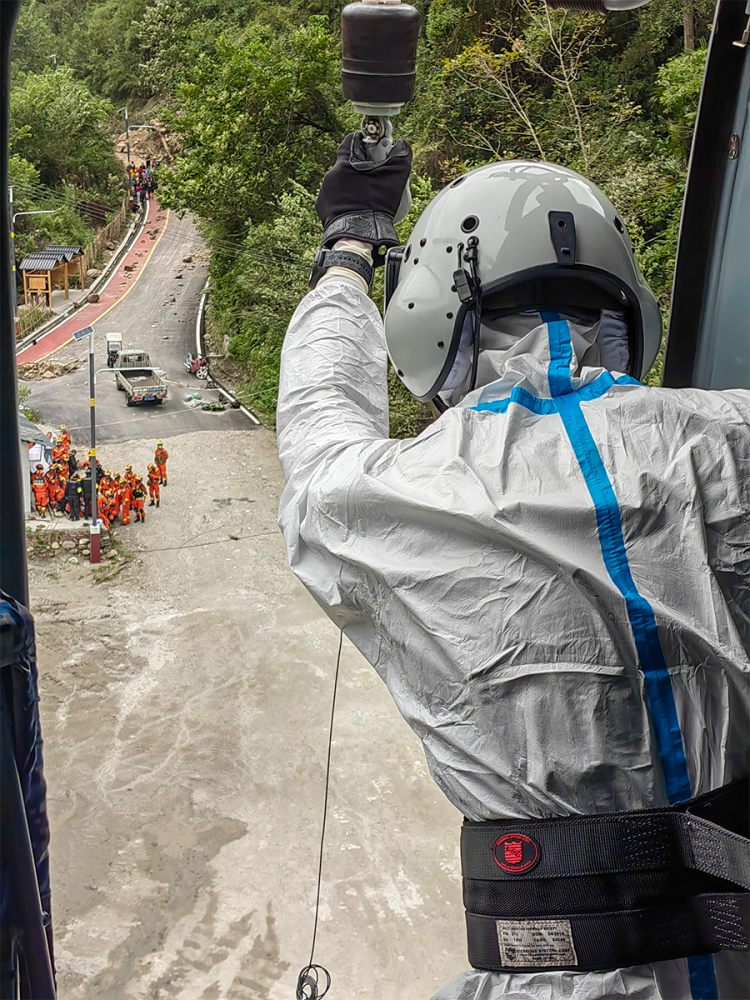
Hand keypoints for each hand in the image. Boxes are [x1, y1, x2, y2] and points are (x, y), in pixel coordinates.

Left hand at [316, 132, 411, 259]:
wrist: (359, 236)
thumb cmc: (375, 206)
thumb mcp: (396, 178)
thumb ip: (402, 156)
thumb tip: (403, 145)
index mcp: (344, 163)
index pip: (350, 141)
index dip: (362, 142)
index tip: (370, 147)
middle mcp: (330, 176)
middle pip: (346, 164)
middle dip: (359, 168)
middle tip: (373, 177)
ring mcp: (325, 193)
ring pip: (340, 183)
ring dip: (352, 186)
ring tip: (365, 197)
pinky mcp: (323, 209)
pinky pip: (335, 200)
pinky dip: (344, 202)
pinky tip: (356, 208)